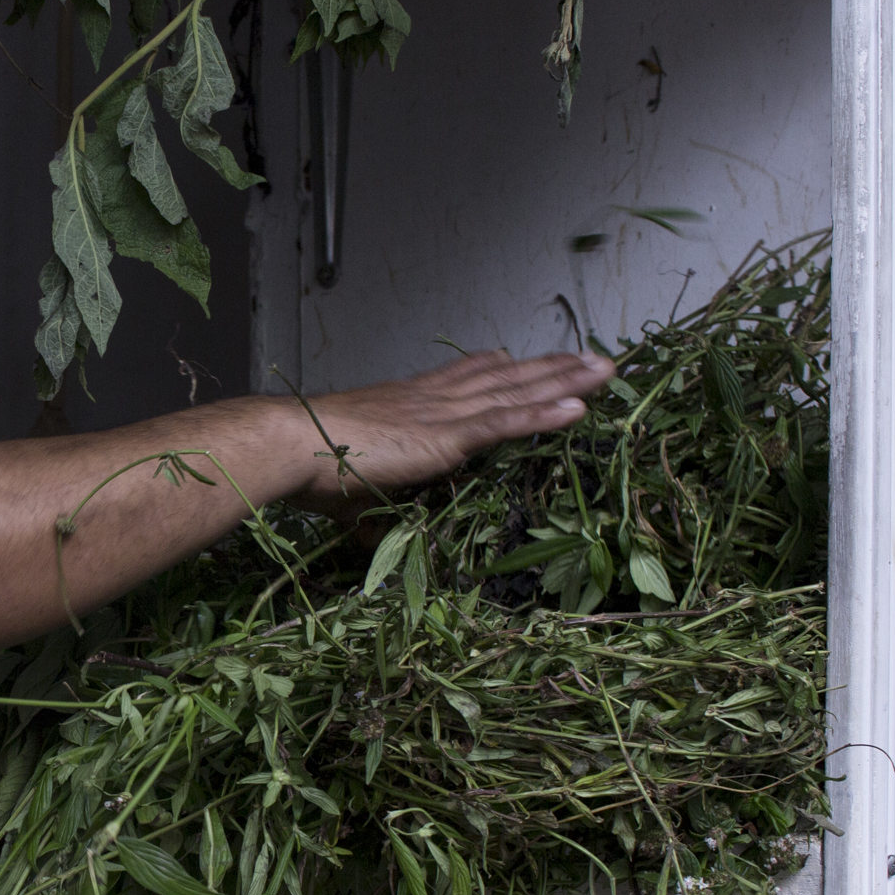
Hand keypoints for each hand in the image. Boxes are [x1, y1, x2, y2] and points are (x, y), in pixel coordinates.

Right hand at [298, 350, 612, 508]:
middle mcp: (428, 400)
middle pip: (500, 378)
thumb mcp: (344, 494)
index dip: (490, 367)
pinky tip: (579, 405)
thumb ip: (365, 513)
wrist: (290, 448)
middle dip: (546, 367)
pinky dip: (544, 413)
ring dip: (564, 380)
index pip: (456, 380)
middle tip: (586, 355)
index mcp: (403, 407)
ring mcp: (440, 415)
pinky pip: (506, 421)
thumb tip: (362, 539)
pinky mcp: (445, 437)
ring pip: (515, 392)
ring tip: (604, 367)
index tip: (514, 355)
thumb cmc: (306, 471)